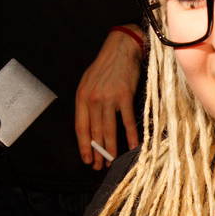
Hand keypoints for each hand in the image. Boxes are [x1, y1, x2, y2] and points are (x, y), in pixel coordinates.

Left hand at [75, 28, 142, 169]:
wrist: (121, 49)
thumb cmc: (105, 67)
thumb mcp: (88, 83)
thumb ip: (88, 103)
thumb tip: (91, 126)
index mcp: (82, 97)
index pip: (81, 128)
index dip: (84, 146)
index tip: (87, 159)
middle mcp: (93, 99)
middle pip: (95, 132)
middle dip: (98, 152)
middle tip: (100, 166)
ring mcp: (109, 98)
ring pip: (109, 130)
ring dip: (112, 148)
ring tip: (113, 161)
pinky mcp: (125, 96)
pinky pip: (127, 120)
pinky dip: (131, 135)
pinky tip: (133, 145)